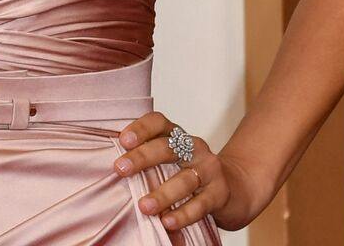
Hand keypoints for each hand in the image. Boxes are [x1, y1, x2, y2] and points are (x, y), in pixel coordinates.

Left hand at [114, 110, 237, 231]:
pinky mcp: (220, 193)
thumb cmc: (188, 171)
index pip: (158, 122)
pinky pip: (201, 204)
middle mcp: (194, 147)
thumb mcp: (170, 159)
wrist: (233, 187)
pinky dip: (183, 214)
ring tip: (143, 206)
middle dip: (143, 157)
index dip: (141, 128)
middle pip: (168, 147)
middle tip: (120, 169)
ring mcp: (209, 169)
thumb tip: (109, 164)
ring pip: (184, 179)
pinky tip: (167, 221)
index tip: (123, 140)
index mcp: (177, 135)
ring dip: (162, 194)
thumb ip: (148, 156)